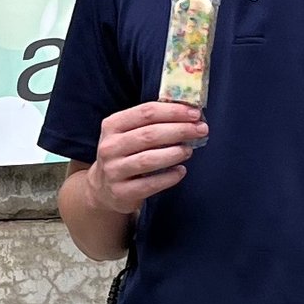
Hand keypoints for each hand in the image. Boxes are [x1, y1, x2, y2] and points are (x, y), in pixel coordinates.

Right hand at [86, 99, 207, 216]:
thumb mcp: (127, 133)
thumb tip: (188, 114)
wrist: (103, 188)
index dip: (173, 111)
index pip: (145, 112)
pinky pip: (149, 184)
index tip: (195, 113)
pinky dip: (168, 177)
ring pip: (148, 159)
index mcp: (112, 125)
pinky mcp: (121, 192)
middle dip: (179, 130)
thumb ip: (151, 122)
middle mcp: (110, 147)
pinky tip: (181, 171)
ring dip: (174, 153)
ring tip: (190, 150)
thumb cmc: (124, 154)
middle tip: (200, 130)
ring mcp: (113, 170)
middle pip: (149, 134)